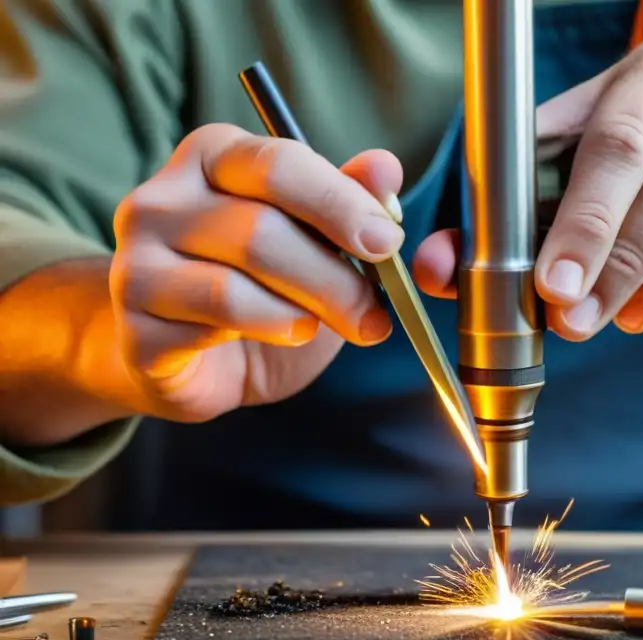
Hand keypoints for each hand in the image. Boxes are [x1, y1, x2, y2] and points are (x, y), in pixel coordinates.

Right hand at [110, 123, 404, 421]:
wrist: (193, 359)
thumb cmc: (264, 287)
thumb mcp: (316, 240)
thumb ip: (348, 201)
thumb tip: (385, 168)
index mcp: (212, 157)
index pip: (278, 164)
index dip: (341, 204)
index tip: (388, 243)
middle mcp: (161, 200)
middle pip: (261, 231)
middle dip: (334, 280)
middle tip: (375, 315)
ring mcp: (135, 263)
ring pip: (234, 285)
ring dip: (303, 313)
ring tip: (330, 328)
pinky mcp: (135, 327)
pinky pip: (211, 328)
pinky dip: (265, 332)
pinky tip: (285, 336)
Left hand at [413, 32, 642, 338]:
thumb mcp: (612, 229)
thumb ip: (534, 242)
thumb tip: (437, 268)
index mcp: (636, 76)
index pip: (558, 130)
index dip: (512, 200)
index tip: (478, 266)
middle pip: (618, 145)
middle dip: (576, 232)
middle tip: (550, 296)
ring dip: (624, 268)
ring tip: (592, 321)